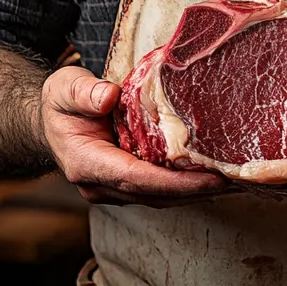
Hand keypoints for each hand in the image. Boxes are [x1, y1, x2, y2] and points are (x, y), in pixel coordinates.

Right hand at [41, 67, 226, 205]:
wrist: (52, 120)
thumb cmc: (60, 103)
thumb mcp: (65, 88)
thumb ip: (84, 92)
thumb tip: (109, 97)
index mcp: (86, 164)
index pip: (135, 179)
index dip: (174, 183)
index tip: (208, 179)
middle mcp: (101, 185)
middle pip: (155, 195)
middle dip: (195, 191)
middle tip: (234, 179)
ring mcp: (114, 188)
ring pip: (160, 197)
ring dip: (196, 192)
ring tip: (233, 180)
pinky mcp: (127, 183)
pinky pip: (159, 189)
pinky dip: (186, 185)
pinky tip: (212, 175)